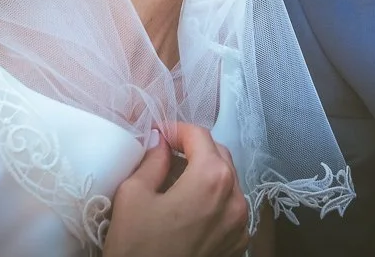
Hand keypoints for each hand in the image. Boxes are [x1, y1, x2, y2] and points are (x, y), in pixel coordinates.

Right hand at [104, 123, 249, 256]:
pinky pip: (231, 208)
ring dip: (206, 173)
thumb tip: (160, 142)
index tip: (159, 134)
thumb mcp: (133, 196)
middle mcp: (235, 198)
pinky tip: (189, 207)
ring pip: (228, 182)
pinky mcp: (239, 244)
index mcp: (211, 179)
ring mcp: (241, 224)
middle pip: (219, 155)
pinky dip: (214, 199)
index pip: (200, 135)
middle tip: (166, 153)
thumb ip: (152, 160)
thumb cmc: (137, 248)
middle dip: (194, 149)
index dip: (177, 129)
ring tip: (176, 181)